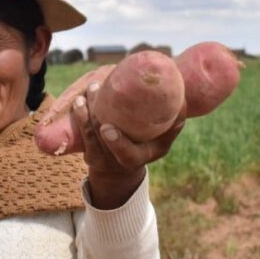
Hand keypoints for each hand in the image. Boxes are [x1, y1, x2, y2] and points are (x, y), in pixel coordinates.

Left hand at [71, 80, 184, 208]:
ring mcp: (102, 160)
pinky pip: (82, 135)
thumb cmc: (148, 144)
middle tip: (96, 87)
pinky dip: (80, 116)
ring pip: (90, 134)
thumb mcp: (163, 138)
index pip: (127, 154)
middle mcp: (120, 162)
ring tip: (90, 89)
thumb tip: (179, 96)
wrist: (122, 170)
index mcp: (142, 156)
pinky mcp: (89, 155)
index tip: (107, 128)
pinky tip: (79, 101)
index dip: (116, 143)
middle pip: (102, 138)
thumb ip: (172, 121)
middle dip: (96, 112)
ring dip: (86, 110)